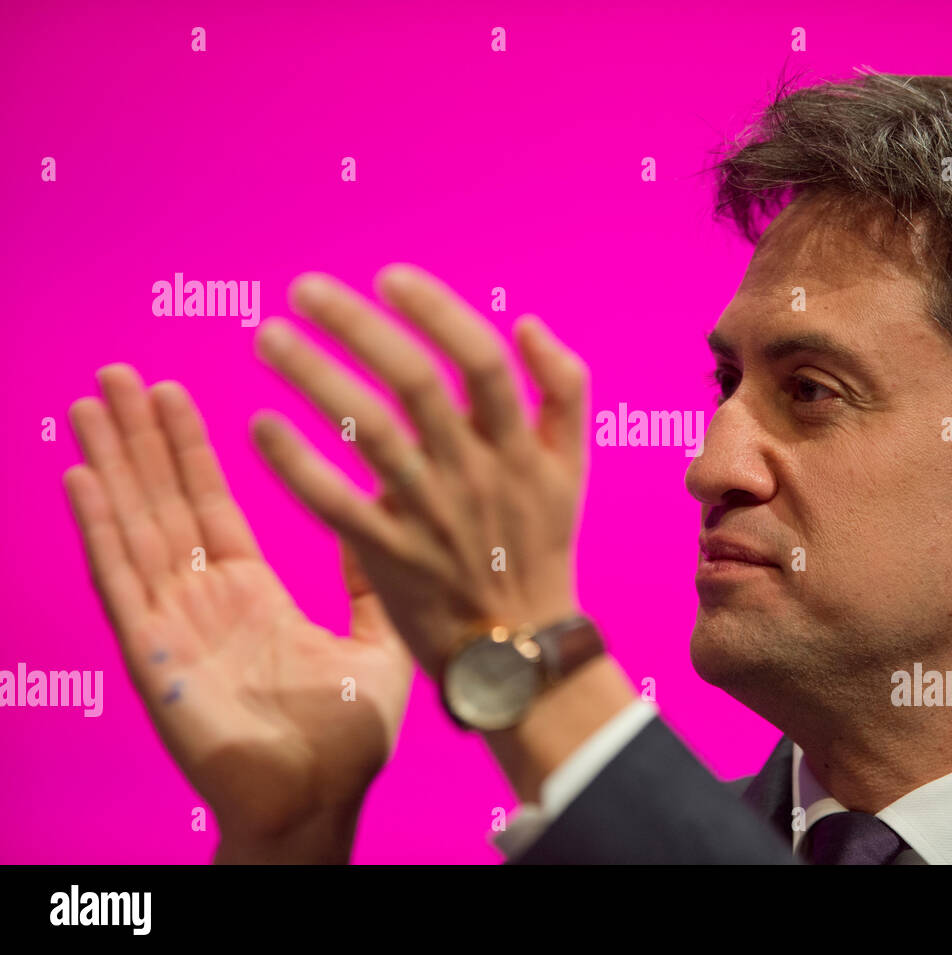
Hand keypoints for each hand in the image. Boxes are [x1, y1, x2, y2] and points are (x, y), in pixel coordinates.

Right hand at [63, 365, 413, 859]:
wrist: (322, 803)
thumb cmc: (350, 738)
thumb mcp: (374, 642)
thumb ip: (368, 582)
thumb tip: (372, 519)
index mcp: (253, 596)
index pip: (210, 506)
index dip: (189, 450)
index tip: (172, 393)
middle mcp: (206, 604)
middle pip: (164, 504)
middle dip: (139, 440)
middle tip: (118, 373)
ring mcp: (174, 627)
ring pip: (136, 529)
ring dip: (112, 465)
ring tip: (93, 403)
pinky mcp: (155, 657)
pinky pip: (121, 583)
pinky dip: (100, 530)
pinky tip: (81, 478)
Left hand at [248, 264, 589, 679]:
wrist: (520, 648)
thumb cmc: (540, 545)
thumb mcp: (572, 466)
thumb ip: (565, 388)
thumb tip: (526, 321)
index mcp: (518, 447)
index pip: (481, 359)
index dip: (436, 310)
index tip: (388, 275)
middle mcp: (474, 474)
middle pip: (413, 383)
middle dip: (356, 327)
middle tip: (304, 288)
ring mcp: (430, 517)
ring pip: (367, 434)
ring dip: (313, 379)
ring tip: (267, 338)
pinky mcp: (389, 557)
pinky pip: (334, 505)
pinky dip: (296, 465)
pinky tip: (260, 426)